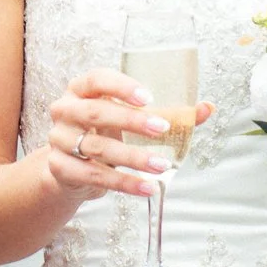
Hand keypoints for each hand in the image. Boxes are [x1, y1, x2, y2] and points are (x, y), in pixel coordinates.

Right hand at [43, 69, 212, 201]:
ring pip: (97, 147)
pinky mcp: (60, 167)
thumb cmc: (106, 133)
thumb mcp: (131, 119)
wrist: (73, 168)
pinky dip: (124, 183)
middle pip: (96, 112)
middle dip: (132, 121)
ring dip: (133, 157)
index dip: (121, 86)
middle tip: (163, 129)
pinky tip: (147, 187)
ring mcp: (59, 139)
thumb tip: (207, 108)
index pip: (96, 79)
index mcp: (81, 89)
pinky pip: (94, 175)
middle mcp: (65, 110)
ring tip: (162, 165)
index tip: (149, 98)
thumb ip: (168, 112)